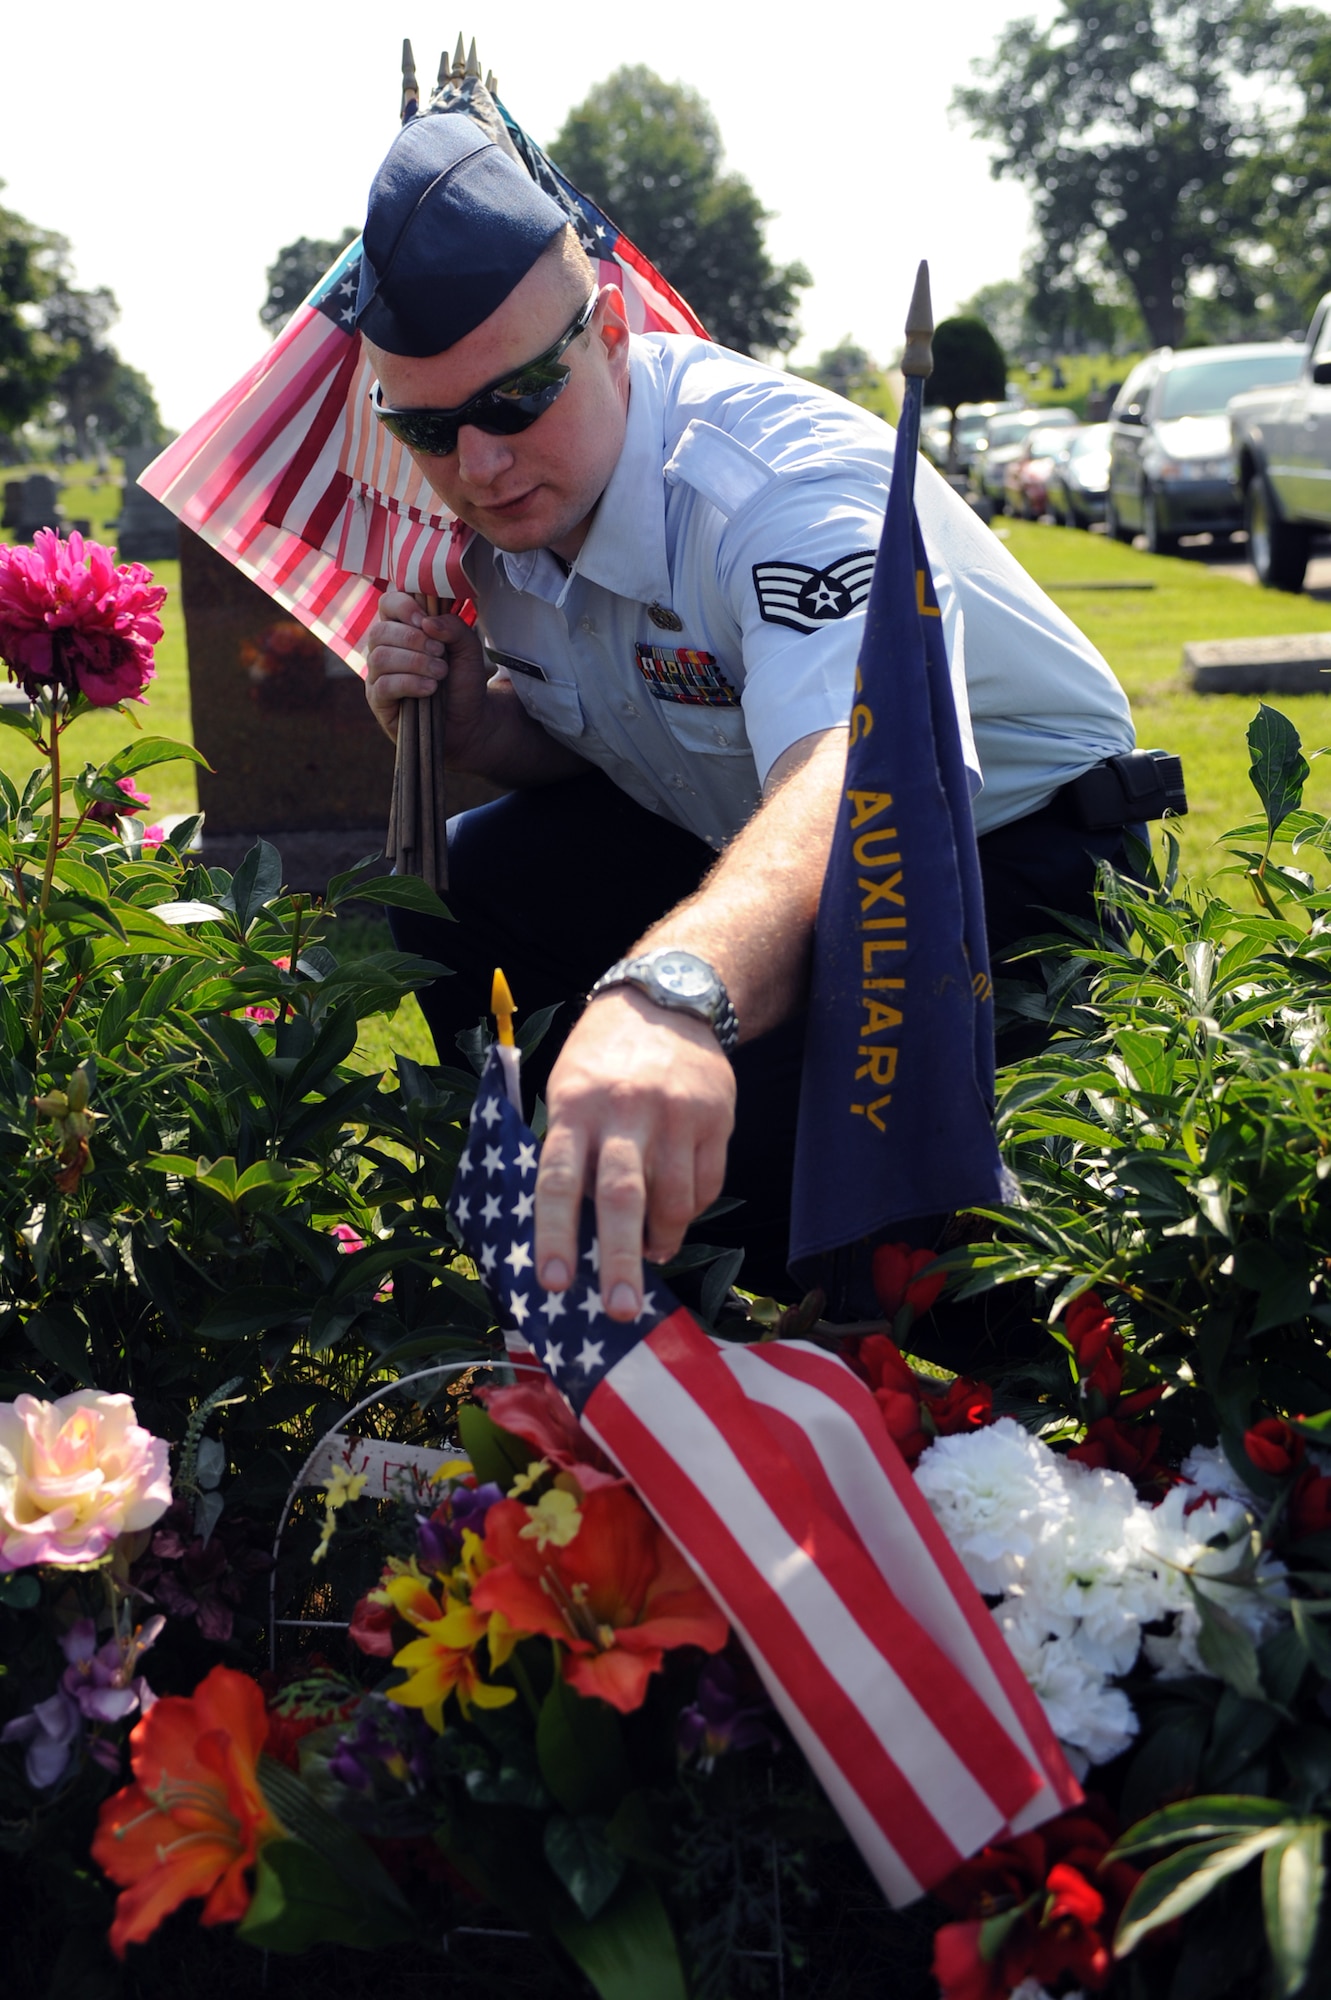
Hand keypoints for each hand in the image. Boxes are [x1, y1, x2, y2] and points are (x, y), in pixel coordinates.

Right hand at [363, 588, 490, 761]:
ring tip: (440, 673)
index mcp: (402, 628)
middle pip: (381, 631)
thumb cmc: (462, 681)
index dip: (403, 606)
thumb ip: (454, 628)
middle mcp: (384, 648)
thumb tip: (428, 622)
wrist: (468, 720)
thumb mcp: (468, 649)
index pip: (388, 603)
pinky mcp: (378, 699)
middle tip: (441, 653)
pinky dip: (410, 683)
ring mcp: (377, 674)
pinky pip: (383, 685)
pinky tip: (430, 689)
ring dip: (415, 662)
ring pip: (380, 657)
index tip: (426, 620)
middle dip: (413, 639)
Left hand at [534, 989, 734, 1322]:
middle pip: (624, 1197)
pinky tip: (676, 1213)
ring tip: (649, 1254)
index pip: (559, 1179)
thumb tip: (574, 1234)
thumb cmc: (601, 1059)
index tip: (554, 1283)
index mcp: (575, 1106)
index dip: (555, 1235)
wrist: (666, 998)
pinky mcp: (716, 1117)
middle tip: (619, 1311)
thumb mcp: (567, 1089)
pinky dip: (689, 1211)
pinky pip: (706, 1186)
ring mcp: (676, 1114)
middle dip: (620, 1261)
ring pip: (673, 1200)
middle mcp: (625, 1111)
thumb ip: (570, 1151)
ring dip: (660, 1240)